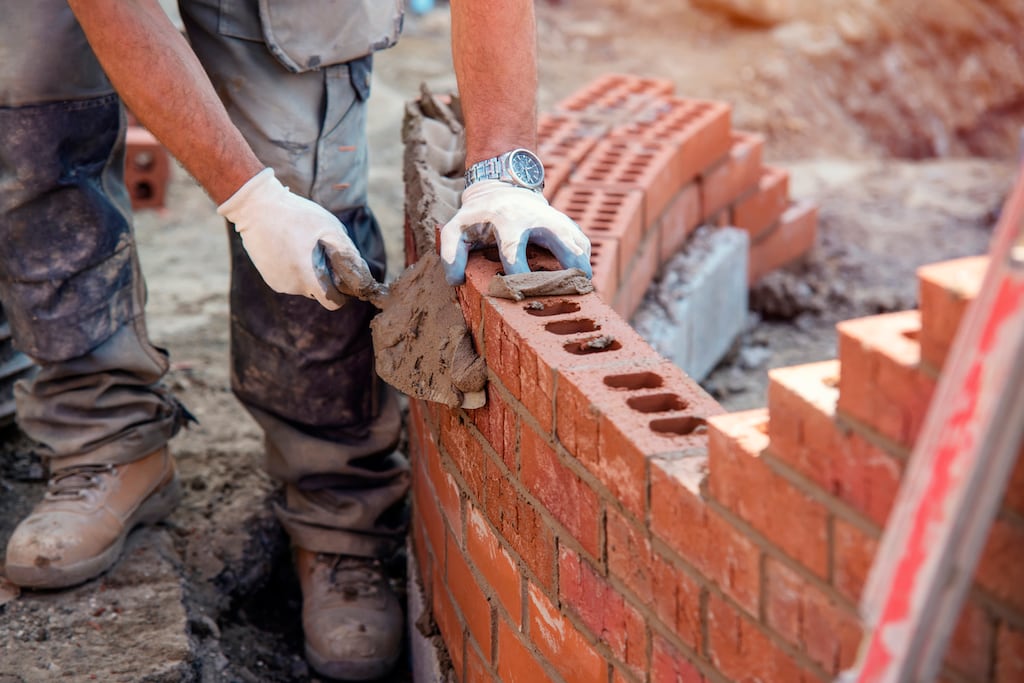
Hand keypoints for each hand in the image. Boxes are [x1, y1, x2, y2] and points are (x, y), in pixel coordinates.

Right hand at [217, 168, 376, 309]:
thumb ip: (348, 253)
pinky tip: (290, 248)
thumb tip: (362, 273)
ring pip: (304, 286)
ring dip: (308, 272)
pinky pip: (290, 280)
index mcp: (309, 278)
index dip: (342, 292)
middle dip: (324, 278)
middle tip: (321, 252)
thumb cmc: (296, 215)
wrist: (255, 207)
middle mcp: (292, 287)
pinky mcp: (269, 278)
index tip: (341, 275)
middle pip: (319, 293)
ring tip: (303, 246)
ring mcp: (278, 284)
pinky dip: (294, 269)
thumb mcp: (329, 228)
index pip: (333, 303)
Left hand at [439, 180, 592, 284]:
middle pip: (561, 241)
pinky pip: (582, 242)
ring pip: (577, 242)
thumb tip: (455, 281)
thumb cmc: (478, 216)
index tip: (521, 294)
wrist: (502, 187)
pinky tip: (580, 278)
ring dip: (582, 266)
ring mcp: (554, 219)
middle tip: (575, 290)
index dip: (519, 275)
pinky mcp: (565, 222)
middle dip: (569, 267)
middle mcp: (535, 219)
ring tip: (582, 290)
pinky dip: (584, 260)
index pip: (514, 251)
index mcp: (507, 222)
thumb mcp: (456, 229)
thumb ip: (451, 254)